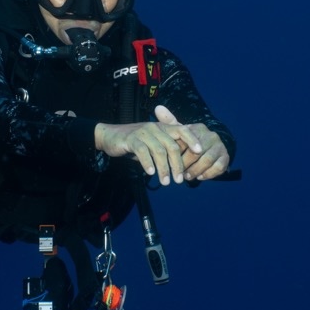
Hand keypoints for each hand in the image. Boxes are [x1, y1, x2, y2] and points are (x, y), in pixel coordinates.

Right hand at [94, 106, 226, 185]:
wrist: (110, 136)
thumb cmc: (135, 142)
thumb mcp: (153, 142)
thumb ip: (166, 148)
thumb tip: (183, 166)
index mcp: (163, 127)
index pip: (182, 130)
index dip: (192, 140)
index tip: (200, 152)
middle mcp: (155, 128)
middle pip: (172, 145)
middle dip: (177, 164)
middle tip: (179, 180)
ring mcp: (143, 132)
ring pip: (158, 150)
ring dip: (164, 168)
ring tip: (165, 182)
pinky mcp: (131, 139)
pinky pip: (142, 151)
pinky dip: (148, 163)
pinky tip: (151, 173)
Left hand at [156, 106, 230, 181]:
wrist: (212, 147)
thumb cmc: (191, 141)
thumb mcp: (181, 132)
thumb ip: (170, 122)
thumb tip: (157, 107)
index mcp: (199, 128)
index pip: (186, 141)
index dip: (177, 153)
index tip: (170, 161)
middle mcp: (211, 136)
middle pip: (196, 152)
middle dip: (186, 164)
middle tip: (178, 173)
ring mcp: (220, 146)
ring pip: (207, 160)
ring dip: (196, 170)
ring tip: (187, 177)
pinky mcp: (226, 157)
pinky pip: (218, 167)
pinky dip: (208, 174)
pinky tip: (199, 177)